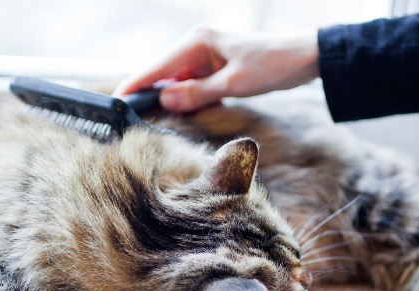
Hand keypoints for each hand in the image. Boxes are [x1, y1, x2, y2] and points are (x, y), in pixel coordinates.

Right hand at [113, 26, 319, 111]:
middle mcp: (196, 45)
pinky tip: (190, 112)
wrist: (303, 59)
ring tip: (160, 121)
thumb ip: (196, 94)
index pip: (156, 68)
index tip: (115, 102)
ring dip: (174, 101)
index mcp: (196, 42)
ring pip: (177, 83)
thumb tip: (163, 100)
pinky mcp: (213, 67)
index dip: (134, 85)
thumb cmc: (271, 65)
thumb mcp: (232, 85)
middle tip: (135, 120)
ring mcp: (204, 56)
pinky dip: (190, 100)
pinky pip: (192, 86)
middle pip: (162, 75)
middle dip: (152, 97)